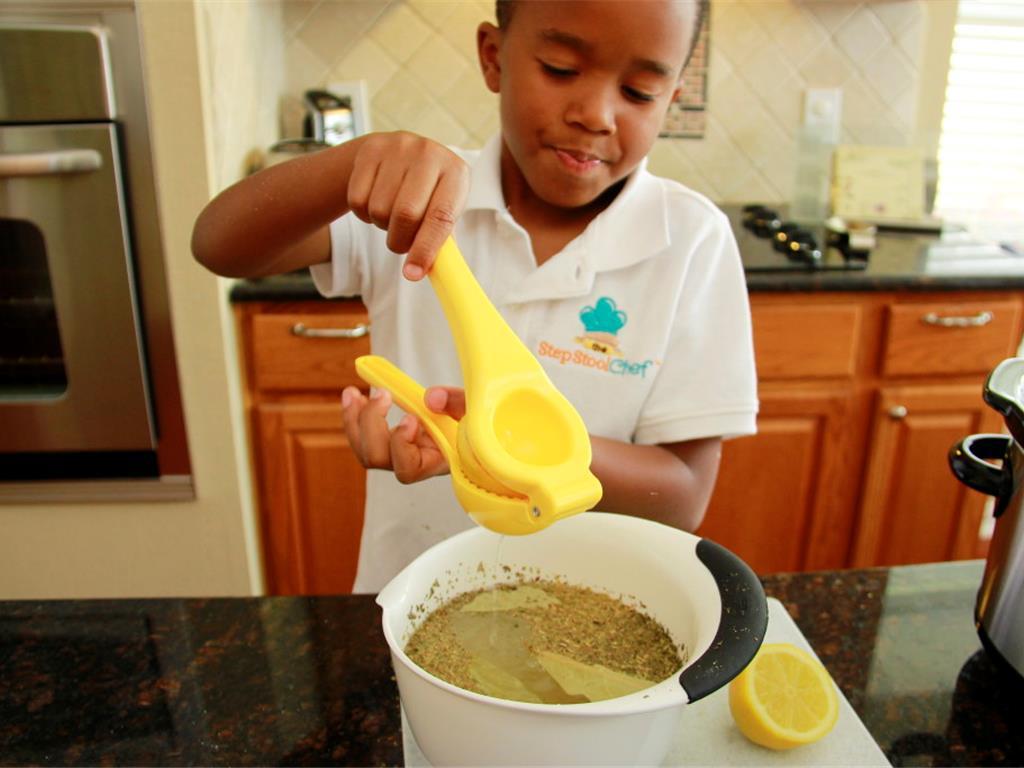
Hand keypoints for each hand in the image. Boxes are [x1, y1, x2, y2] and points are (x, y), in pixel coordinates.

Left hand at [341, 385, 465, 483]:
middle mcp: (415, 463)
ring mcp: (400, 454)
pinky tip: (354, 396)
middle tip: (382, 394)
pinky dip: (354, 416)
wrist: (477, 423)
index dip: (401, 446)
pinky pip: (362, 438)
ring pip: (365, 451)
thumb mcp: (476, 409)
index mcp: (437, 463)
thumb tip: (430, 397)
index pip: (408, 469)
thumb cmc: (480, 422)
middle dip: (372, 425)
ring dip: (354, 421)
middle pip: (378, 458)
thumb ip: (457, 402)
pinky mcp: (390, 443)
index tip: (410, 418)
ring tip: (353, 393)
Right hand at [347, 132, 469, 280]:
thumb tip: (438, 275)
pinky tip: (375, 202)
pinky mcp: (370, 149)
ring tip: (391, 216)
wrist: (397, 153)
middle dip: (400, 241)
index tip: (412, 274)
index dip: (426, 249)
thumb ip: (441, 240)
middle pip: (406, 214)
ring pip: (379, 209)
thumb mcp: (442, 208)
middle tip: (401, 244)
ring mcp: (398, 147)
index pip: (441, 217)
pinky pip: (357, 200)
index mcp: (456, 172)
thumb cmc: (428, 193)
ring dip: (382, 226)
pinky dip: (364, 214)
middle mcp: (429, 154)